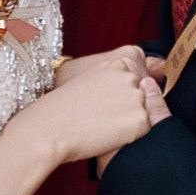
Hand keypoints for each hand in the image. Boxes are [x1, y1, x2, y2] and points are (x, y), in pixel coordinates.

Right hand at [26, 43, 170, 170]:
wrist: (50, 127)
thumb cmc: (62, 104)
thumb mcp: (89, 74)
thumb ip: (115, 73)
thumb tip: (146, 75)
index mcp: (122, 58)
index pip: (142, 75)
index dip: (125, 91)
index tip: (107, 99)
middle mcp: (133, 74)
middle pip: (145, 94)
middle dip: (129, 105)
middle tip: (101, 113)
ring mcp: (138, 96)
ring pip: (144, 112)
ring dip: (128, 120)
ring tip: (101, 123)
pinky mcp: (140, 119)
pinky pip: (143, 131)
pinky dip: (128, 136)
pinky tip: (107, 133)